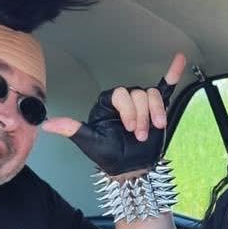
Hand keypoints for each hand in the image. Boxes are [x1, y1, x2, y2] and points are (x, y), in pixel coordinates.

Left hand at [44, 53, 186, 175]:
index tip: (131, 129)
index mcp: (109, 103)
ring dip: (156, 112)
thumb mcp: (89, 142)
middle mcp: (125, 99)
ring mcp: (142, 103)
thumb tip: (47, 124)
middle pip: (139, 94)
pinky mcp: (157, 109)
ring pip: (153, 95)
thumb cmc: (109, 155)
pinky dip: (173, 74)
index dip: (129, 110)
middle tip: (140, 135)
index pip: (122, 94)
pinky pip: (166, 88)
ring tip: (155, 128)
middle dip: (142, 116)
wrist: (131, 168)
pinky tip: (180, 60)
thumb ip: (72, 129)